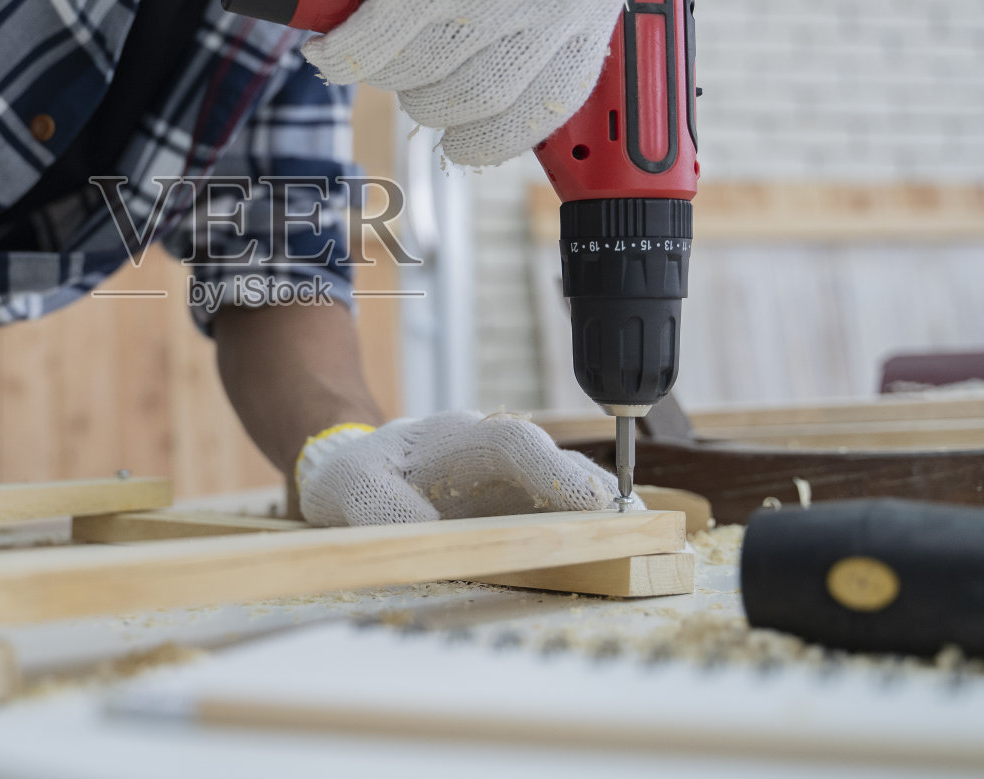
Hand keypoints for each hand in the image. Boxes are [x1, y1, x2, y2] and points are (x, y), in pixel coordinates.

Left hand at [295, 411, 639, 527]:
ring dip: (595, 508)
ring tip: (634, 537)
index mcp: (453, 438)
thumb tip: (423, 525)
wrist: (350, 472)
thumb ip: (383, 506)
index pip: (510, 443)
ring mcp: (504, 473)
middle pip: (551, 458)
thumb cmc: (354, 480)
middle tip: (628, 524)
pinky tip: (607, 545)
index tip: (586, 502)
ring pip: (560, 479)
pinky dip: (581, 523)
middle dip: (590, 489)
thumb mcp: (352, 491)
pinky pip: (553, 506)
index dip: (550, 470)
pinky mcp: (511, 500)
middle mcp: (489, 448)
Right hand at [302, 0, 633, 166]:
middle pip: (480, 102)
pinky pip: (377, 49)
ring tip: (373, 38)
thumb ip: (536, 25)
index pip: (551, 103)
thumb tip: (500, 117)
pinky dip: (344, 53)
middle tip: (406, 70)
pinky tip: (334, 43)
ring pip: (424, 80)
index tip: (465, 143)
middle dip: (428, 99)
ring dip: (383, 71)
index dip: (496, 133)